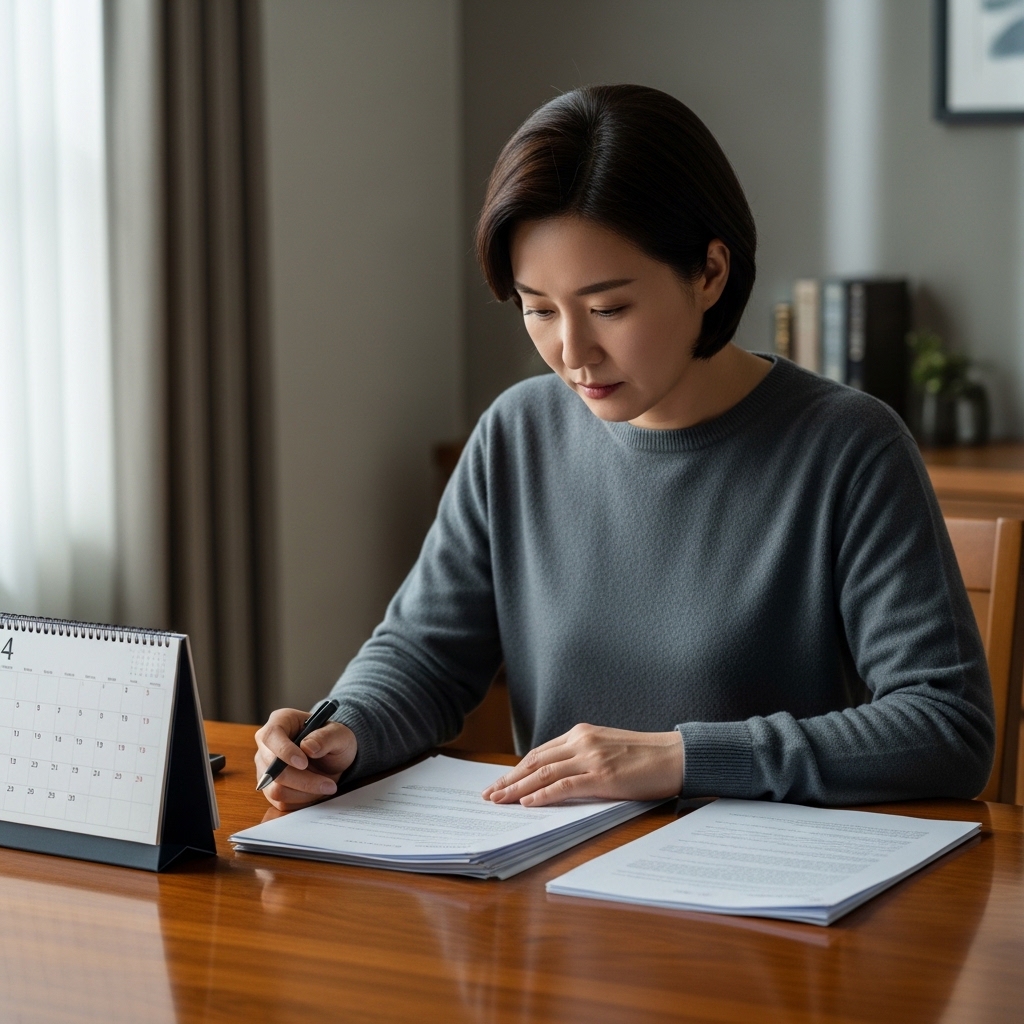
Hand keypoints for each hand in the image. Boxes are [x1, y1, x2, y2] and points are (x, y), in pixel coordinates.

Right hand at [255, 707, 357, 810]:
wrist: (334, 758)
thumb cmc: (333, 740)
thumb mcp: (339, 734)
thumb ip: (326, 737)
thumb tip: (307, 747)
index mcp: (281, 721)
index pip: (270, 736)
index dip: (284, 751)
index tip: (304, 763)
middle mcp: (267, 745)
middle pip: (272, 768)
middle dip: (303, 779)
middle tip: (329, 784)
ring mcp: (266, 768)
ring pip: (276, 789)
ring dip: (305, 792)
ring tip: (326, 785)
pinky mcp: (270, 788)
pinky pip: (281, 802)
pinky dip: (302, 800)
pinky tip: (316, 791)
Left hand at [481, 723, 682, 806]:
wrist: (676, 756)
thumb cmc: (646, 757)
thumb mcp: (608, 749)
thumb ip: (583, 758)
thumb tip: (557, 779)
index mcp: (582, 734)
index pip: (540, 753)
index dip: (516, 769)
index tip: (500, 782)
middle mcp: (582, 741)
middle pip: (535, 762)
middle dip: (509, 779)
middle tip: (489, 794)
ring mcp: (591, 758)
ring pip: (544, 774)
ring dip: (517, 788)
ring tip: (499, 800)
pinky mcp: (603, 776)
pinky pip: (565, 786)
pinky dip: (543, 795)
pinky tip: (527, 803)